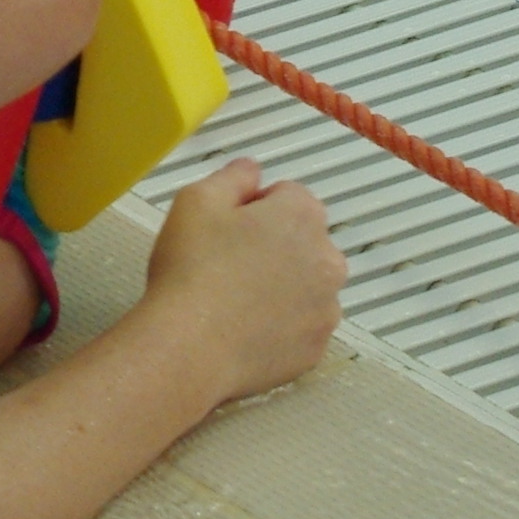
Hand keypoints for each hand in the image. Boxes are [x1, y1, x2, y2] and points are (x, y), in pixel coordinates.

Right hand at [139, 160, 344, 405]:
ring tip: (234, 302)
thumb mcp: (196, 201)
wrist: (189, 348)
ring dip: (281, 287)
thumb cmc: (191, 269)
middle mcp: (329, 259)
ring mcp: (327, 308)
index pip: (288, 195)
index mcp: (303, 215)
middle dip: (274, 247)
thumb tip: (252, 170)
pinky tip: (244, 330)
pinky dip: (280, 326)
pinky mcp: (316, 348)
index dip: (253, 208)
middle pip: (303, 241)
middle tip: (227, 264)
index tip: (225, 228)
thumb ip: (232, 176)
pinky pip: (301, 327)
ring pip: (306, 286)